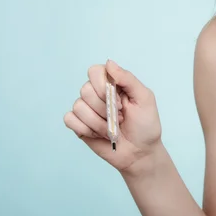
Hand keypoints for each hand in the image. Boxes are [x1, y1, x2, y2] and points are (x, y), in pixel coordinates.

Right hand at [64, 59, 162, 173]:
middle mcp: (97, 93)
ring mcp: (87, 109)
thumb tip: (109, 62)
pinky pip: (70, 120)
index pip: (95, 71)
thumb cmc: (145, 125)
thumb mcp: (144, 98)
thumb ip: (127, 79)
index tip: (120, 102)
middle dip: (104, 108)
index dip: (103, 86)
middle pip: (85, 89)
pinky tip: (99, 134)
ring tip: (112, 129)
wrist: (140, 153)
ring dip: (98, 123)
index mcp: (113, 83)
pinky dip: (85, 129)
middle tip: (119, 117)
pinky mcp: (80, 125)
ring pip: (79, 107)